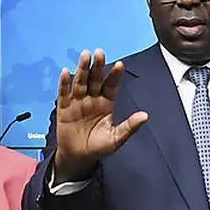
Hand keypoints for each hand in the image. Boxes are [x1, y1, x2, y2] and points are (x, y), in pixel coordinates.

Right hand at [53, 49, 148, 181]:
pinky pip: (64, 94)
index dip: (115, 76)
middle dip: (97, 66)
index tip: (120, 65)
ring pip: (80, 82)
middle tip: (99, 52)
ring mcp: (77, 102)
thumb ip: (129, 127)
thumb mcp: (116, 138)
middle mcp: (92, 99)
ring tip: (85, 55)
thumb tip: (145, 116)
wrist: (79, 157)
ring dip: (82, 69)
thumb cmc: (98, 147)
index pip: (111, 86)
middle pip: (95, 79)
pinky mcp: (64, 109)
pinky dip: (64, 84)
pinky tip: (65, 72)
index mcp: (106, 103)